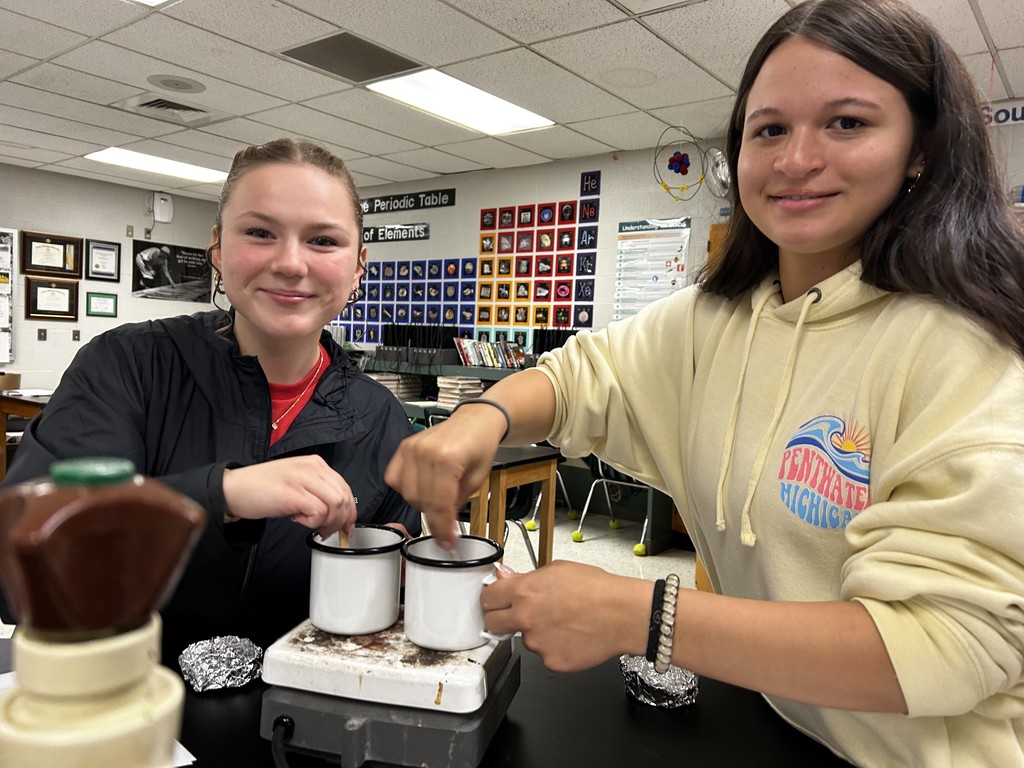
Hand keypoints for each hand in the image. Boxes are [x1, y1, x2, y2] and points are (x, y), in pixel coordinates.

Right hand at [222, 456, 357, 537]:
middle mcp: (312, 468)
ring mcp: (302, 479)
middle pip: (344, 496)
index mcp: (315, 464)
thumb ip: (317, 490)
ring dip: (327, 521)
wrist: (233, 489)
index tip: (346, 526)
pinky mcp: (292, 493)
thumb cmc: (262, 488)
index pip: (345, 487)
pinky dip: (312, 522)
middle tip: (327, 531)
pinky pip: (318, 511)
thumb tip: (337, 512)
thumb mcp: (297, 483)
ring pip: (336, 504)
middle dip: (340, 520)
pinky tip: (297, 519)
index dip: (349, 511)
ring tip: (309, 524)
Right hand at [384, 414, 501, 546]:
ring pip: (407, 494)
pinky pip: (395, 480)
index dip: (442, 528)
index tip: (446, 542)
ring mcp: (411, 448)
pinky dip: (406, 489)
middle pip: (421, 501)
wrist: (474, 421)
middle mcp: (425, 452)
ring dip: (422, 504)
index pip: (439, 504)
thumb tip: (445, 526)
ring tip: (439, 497)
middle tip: (447, 522)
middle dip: (435, 517)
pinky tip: (422, 487)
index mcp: (447, 459)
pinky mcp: (403, 448)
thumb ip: (457, 502)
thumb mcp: (477, 479)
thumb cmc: (479, 445)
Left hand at [480, 561, 650, 671]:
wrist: (622, 615)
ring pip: (524, 639)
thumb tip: (505, 576)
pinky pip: (544, 654)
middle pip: (492, 624)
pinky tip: (570, 636)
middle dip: (501, 620)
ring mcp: (537, 643)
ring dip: (535, 633)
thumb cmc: (597, 589)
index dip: (491, 599)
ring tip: (562, 622)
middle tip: (518, 616)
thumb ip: (526, 577)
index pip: (486, 599)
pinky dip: (554, 647)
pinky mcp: (551, 662)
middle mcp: (525, 619)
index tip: (495, 601)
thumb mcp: (557, 569)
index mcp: (523, 592)